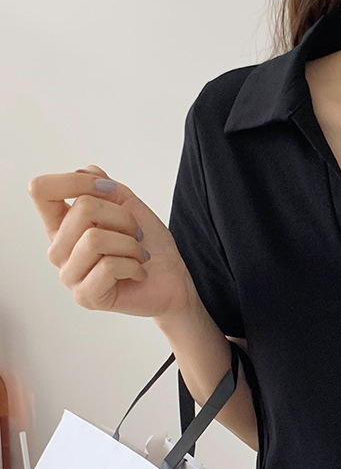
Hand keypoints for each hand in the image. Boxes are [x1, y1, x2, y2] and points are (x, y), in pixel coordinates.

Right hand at [28, 164, 197, 321]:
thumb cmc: (149, 245)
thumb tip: (84, 172)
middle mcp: (59, 250)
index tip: (109, 189)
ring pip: (94, 239)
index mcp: (62, 225)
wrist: (172, 280)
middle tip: (138, 235)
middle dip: (123, 217)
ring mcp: (69, 275)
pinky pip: (108, 266)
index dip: (75, 181)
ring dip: (130, 244)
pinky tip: (138, 273)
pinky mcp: (85, 296)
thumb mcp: (128, 205)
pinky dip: (134, 265)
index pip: (41, 190)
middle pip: (82, 210)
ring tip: (139, 255)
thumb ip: (102, 186)